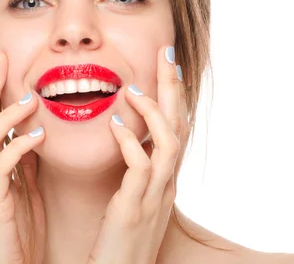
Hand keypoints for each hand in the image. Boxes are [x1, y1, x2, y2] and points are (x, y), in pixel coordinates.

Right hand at [0, 51, 46, 263]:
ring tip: (30, 98)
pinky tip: (38, 136)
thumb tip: (34, 133)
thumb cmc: (16, 234)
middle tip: (1, 58)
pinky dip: (18, 149)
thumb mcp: (24, 191)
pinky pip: (1, 170)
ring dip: (6, 116)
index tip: (2, 60)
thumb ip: (24, 163)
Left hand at [87, 46, 188, 263]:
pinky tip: (115, 124)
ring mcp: (154, 195)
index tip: (165, 63)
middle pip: (179, 125)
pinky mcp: (135, 208)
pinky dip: (130, 142)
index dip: (172, 94)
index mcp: (163, 178)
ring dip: (153, 112)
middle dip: (173, 87)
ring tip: (133, 90)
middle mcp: (165, 182)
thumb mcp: (131, 199)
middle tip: (166, 52)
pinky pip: (140, 168)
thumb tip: (124, 137)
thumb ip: (131, 169)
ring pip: (169, 143)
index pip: (174, 126)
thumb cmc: (119, 241)